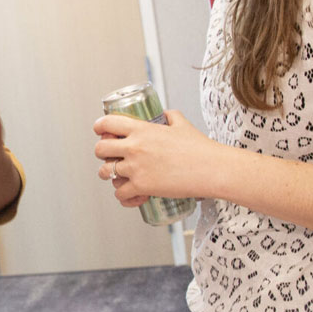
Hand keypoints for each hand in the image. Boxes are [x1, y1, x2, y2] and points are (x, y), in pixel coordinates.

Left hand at [91, 110, 222, 207]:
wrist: (212, 170)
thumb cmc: (200, 148)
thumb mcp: (182, 124)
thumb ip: (170, 116)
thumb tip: (164, 114)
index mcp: (142, 129)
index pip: (107, 123)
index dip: (100, 127)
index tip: (100, 131)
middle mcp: (134, 147)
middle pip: (99, 149)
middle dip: (102, 154)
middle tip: (111, 157)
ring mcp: (136, 168)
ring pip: (105, 173)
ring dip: (109, 176)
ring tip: (118, 178)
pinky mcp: (142, 187)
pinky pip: (120, 194)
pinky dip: (123, 196)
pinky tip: (131, 196)